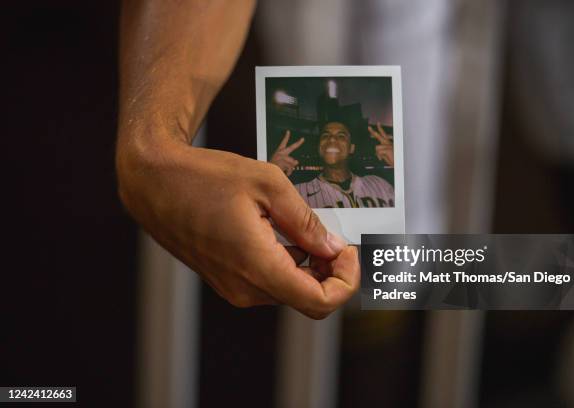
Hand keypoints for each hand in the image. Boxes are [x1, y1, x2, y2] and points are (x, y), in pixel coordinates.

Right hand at [116, 137, 358, 318]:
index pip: (319, 302)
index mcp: (256, 266)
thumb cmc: (201, 178)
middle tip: (333, 236)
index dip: (345, 281)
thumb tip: (331, 247)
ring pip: (288, 291)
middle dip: (329, 272)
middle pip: (307, 299)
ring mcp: (233, 287)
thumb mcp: (267, 184)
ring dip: (308, 267)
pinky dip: (287, 264)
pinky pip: (268, 282)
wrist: (154, 182)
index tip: (348, 252)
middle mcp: (244, 287)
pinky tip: (282, 232)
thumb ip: (305, 221)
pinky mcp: (226, 280)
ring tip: (304, 228)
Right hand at [270, 130, 303, 175]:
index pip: (283, 143)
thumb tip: (297, 161)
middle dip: (298, 143)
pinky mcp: (282, 161)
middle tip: (303, 138)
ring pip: (293, 162)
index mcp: (279, 151)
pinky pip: (291, 167)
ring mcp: (281, 156)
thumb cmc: (274, 169)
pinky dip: (289, 172)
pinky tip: (285, 173)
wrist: (267, 173)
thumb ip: (290, 163)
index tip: (288, 131)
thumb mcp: (282, 164)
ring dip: (290, 169)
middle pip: (292, 147)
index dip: (286, 137)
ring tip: (284, 171)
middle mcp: (280, 152)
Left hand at [368, 122, 393, 166]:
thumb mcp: (385, 156)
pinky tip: (383, 158)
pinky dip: (379, 156)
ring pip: (377, 147)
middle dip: (373, 132)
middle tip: (369, 127)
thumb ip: (380, 152)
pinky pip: (379, 151)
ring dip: (378, 154)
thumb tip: (376, 150)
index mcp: (389, 144)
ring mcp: (389, 145)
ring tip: (383, 158)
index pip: (384, 135)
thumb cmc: (394, 161)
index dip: (380, 129)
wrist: (400, 164)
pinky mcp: (388, 149)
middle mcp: (389, 143)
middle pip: (379, 136)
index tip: (378, 123)